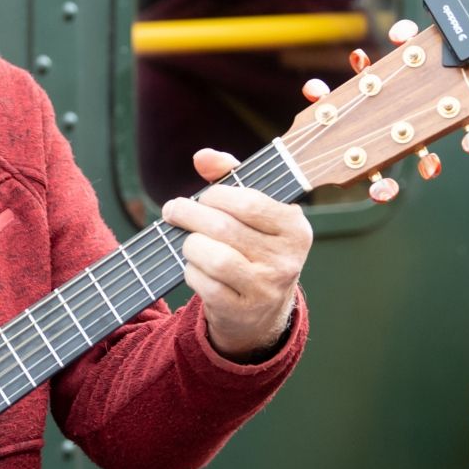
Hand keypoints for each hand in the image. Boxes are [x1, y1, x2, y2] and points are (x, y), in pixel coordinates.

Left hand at [160, 149, 312, 361]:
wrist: (262, 310)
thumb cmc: (254, 246)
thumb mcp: (254, 212)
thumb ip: (230, 177)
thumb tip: (202, 157)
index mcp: (295, 228)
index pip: (249, 202)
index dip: (216, 195)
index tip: (201, 196)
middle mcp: (286, 259)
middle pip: (224, 228)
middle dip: (190, 214)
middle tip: (173, 210)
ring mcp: (266, 288)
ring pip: (213, 257)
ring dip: (190, 245)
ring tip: (187, 241)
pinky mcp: (242, 311)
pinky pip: (205, 284)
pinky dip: (191, 272)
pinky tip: (194, 267)